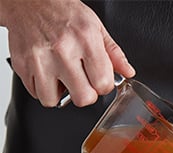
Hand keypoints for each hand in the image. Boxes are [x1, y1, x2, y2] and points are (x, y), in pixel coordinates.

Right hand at [1, 0, 134, 106]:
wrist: (28, 0)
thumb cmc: (63, 13)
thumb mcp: (95, 27)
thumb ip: (114, 53)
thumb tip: (128, 72)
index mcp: (85, 40)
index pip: (103, 84)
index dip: (104, 86)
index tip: (99, 80)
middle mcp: (62, 50)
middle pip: (83, 98)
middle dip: (85, 94)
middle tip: (82, 83)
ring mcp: (40, 59)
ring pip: (55, 101)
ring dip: (60, 95)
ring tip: (62, 79)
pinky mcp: (22, 65)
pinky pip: (36, 94)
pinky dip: (43, 89)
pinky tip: (48, 74)